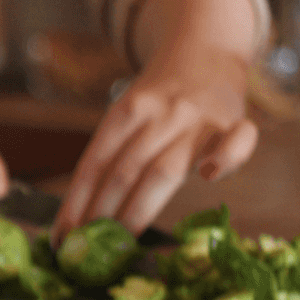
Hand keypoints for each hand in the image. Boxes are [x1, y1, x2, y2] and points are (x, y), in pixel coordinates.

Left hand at [50, 47, 256, 242]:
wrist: (206, 50)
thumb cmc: (160, 100)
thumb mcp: (128, 114)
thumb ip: (114, 154)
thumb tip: (80, 215)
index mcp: (125, 111)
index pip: (93, 164)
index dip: (75, 203)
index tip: (61, 236)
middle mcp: (159, 114)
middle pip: (124, 171)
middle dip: (101, 214)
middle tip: (86, 249)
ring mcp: (197, 119)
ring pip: (165, 170)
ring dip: (138, 210)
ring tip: (119, 242)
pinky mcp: (234, 122)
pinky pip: (237, 141)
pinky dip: (227, 158)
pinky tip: (210, 177)